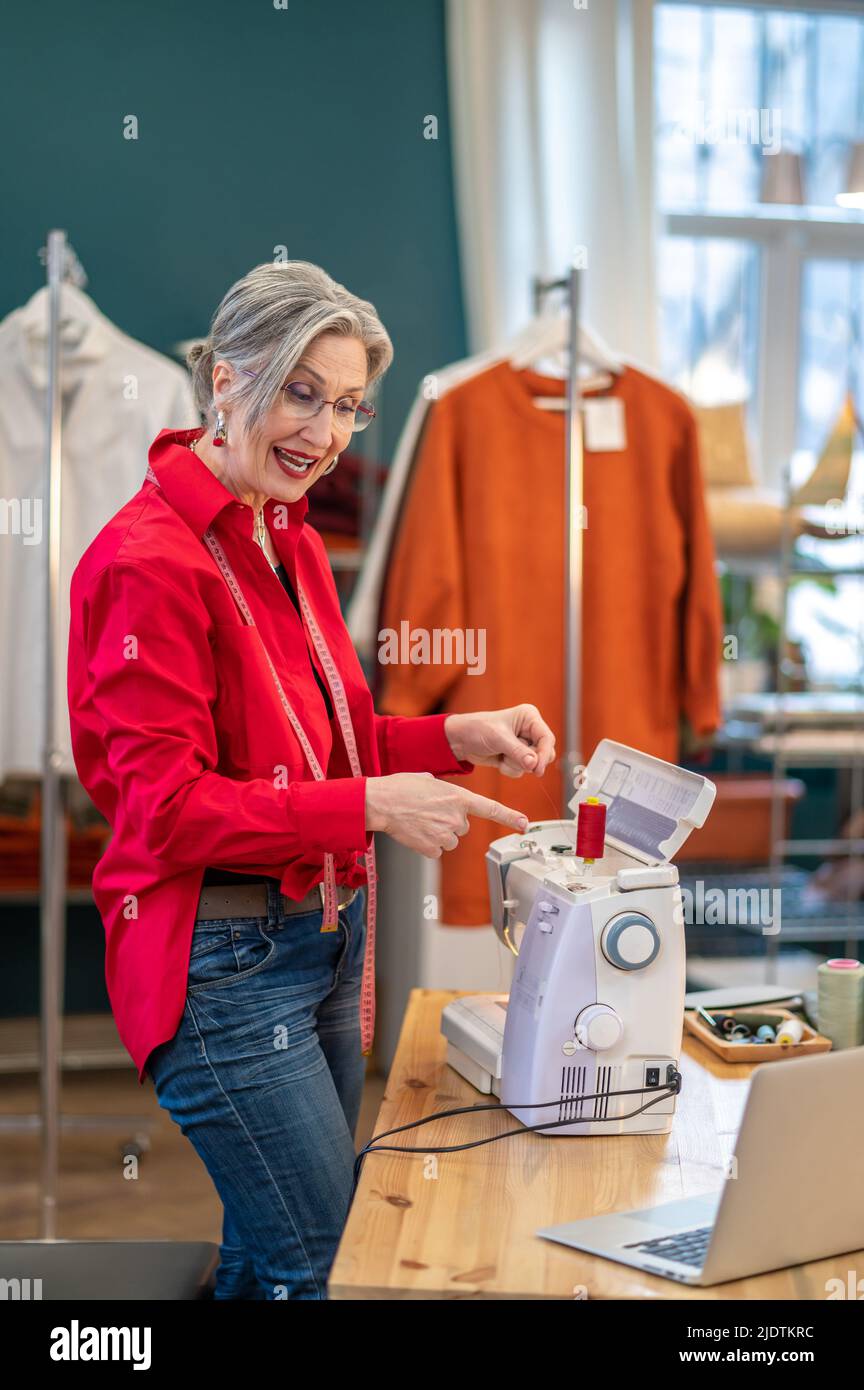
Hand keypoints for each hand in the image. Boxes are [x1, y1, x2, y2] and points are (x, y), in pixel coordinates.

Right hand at [365, 772, 529, 857]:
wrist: (381, 803)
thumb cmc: (401, 788)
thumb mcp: (430, 780)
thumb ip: (445, 790)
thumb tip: (445, 798)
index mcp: (458, 797)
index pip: (490, 809)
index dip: (509, 817)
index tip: (524, 824)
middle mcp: (456, 817)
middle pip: (463, 826)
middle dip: (449, 821)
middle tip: (429, 812)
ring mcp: (445, 834)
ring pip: (450, 840)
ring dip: (438, 833)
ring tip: (420, 821)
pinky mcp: (432, 849)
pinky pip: (436, 850)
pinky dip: (427, 844)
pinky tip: (415, 832)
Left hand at [444, 705, 555, 778]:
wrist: (460, 740)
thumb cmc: (477, 729)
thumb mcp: (498, 739)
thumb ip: (518, 752)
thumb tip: (534, 764)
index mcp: (529, 717)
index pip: (547, 738)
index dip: (543, 754)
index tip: (536, 769)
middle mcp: (530, 730)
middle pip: (545, 753)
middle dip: (528, 760)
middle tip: (511, 760)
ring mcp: (524, 744)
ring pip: (534, 764)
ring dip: (515, 764)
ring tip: (501, 755)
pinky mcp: (517, 756)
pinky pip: (522, 770)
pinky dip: (510, 769)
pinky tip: (499, 760)